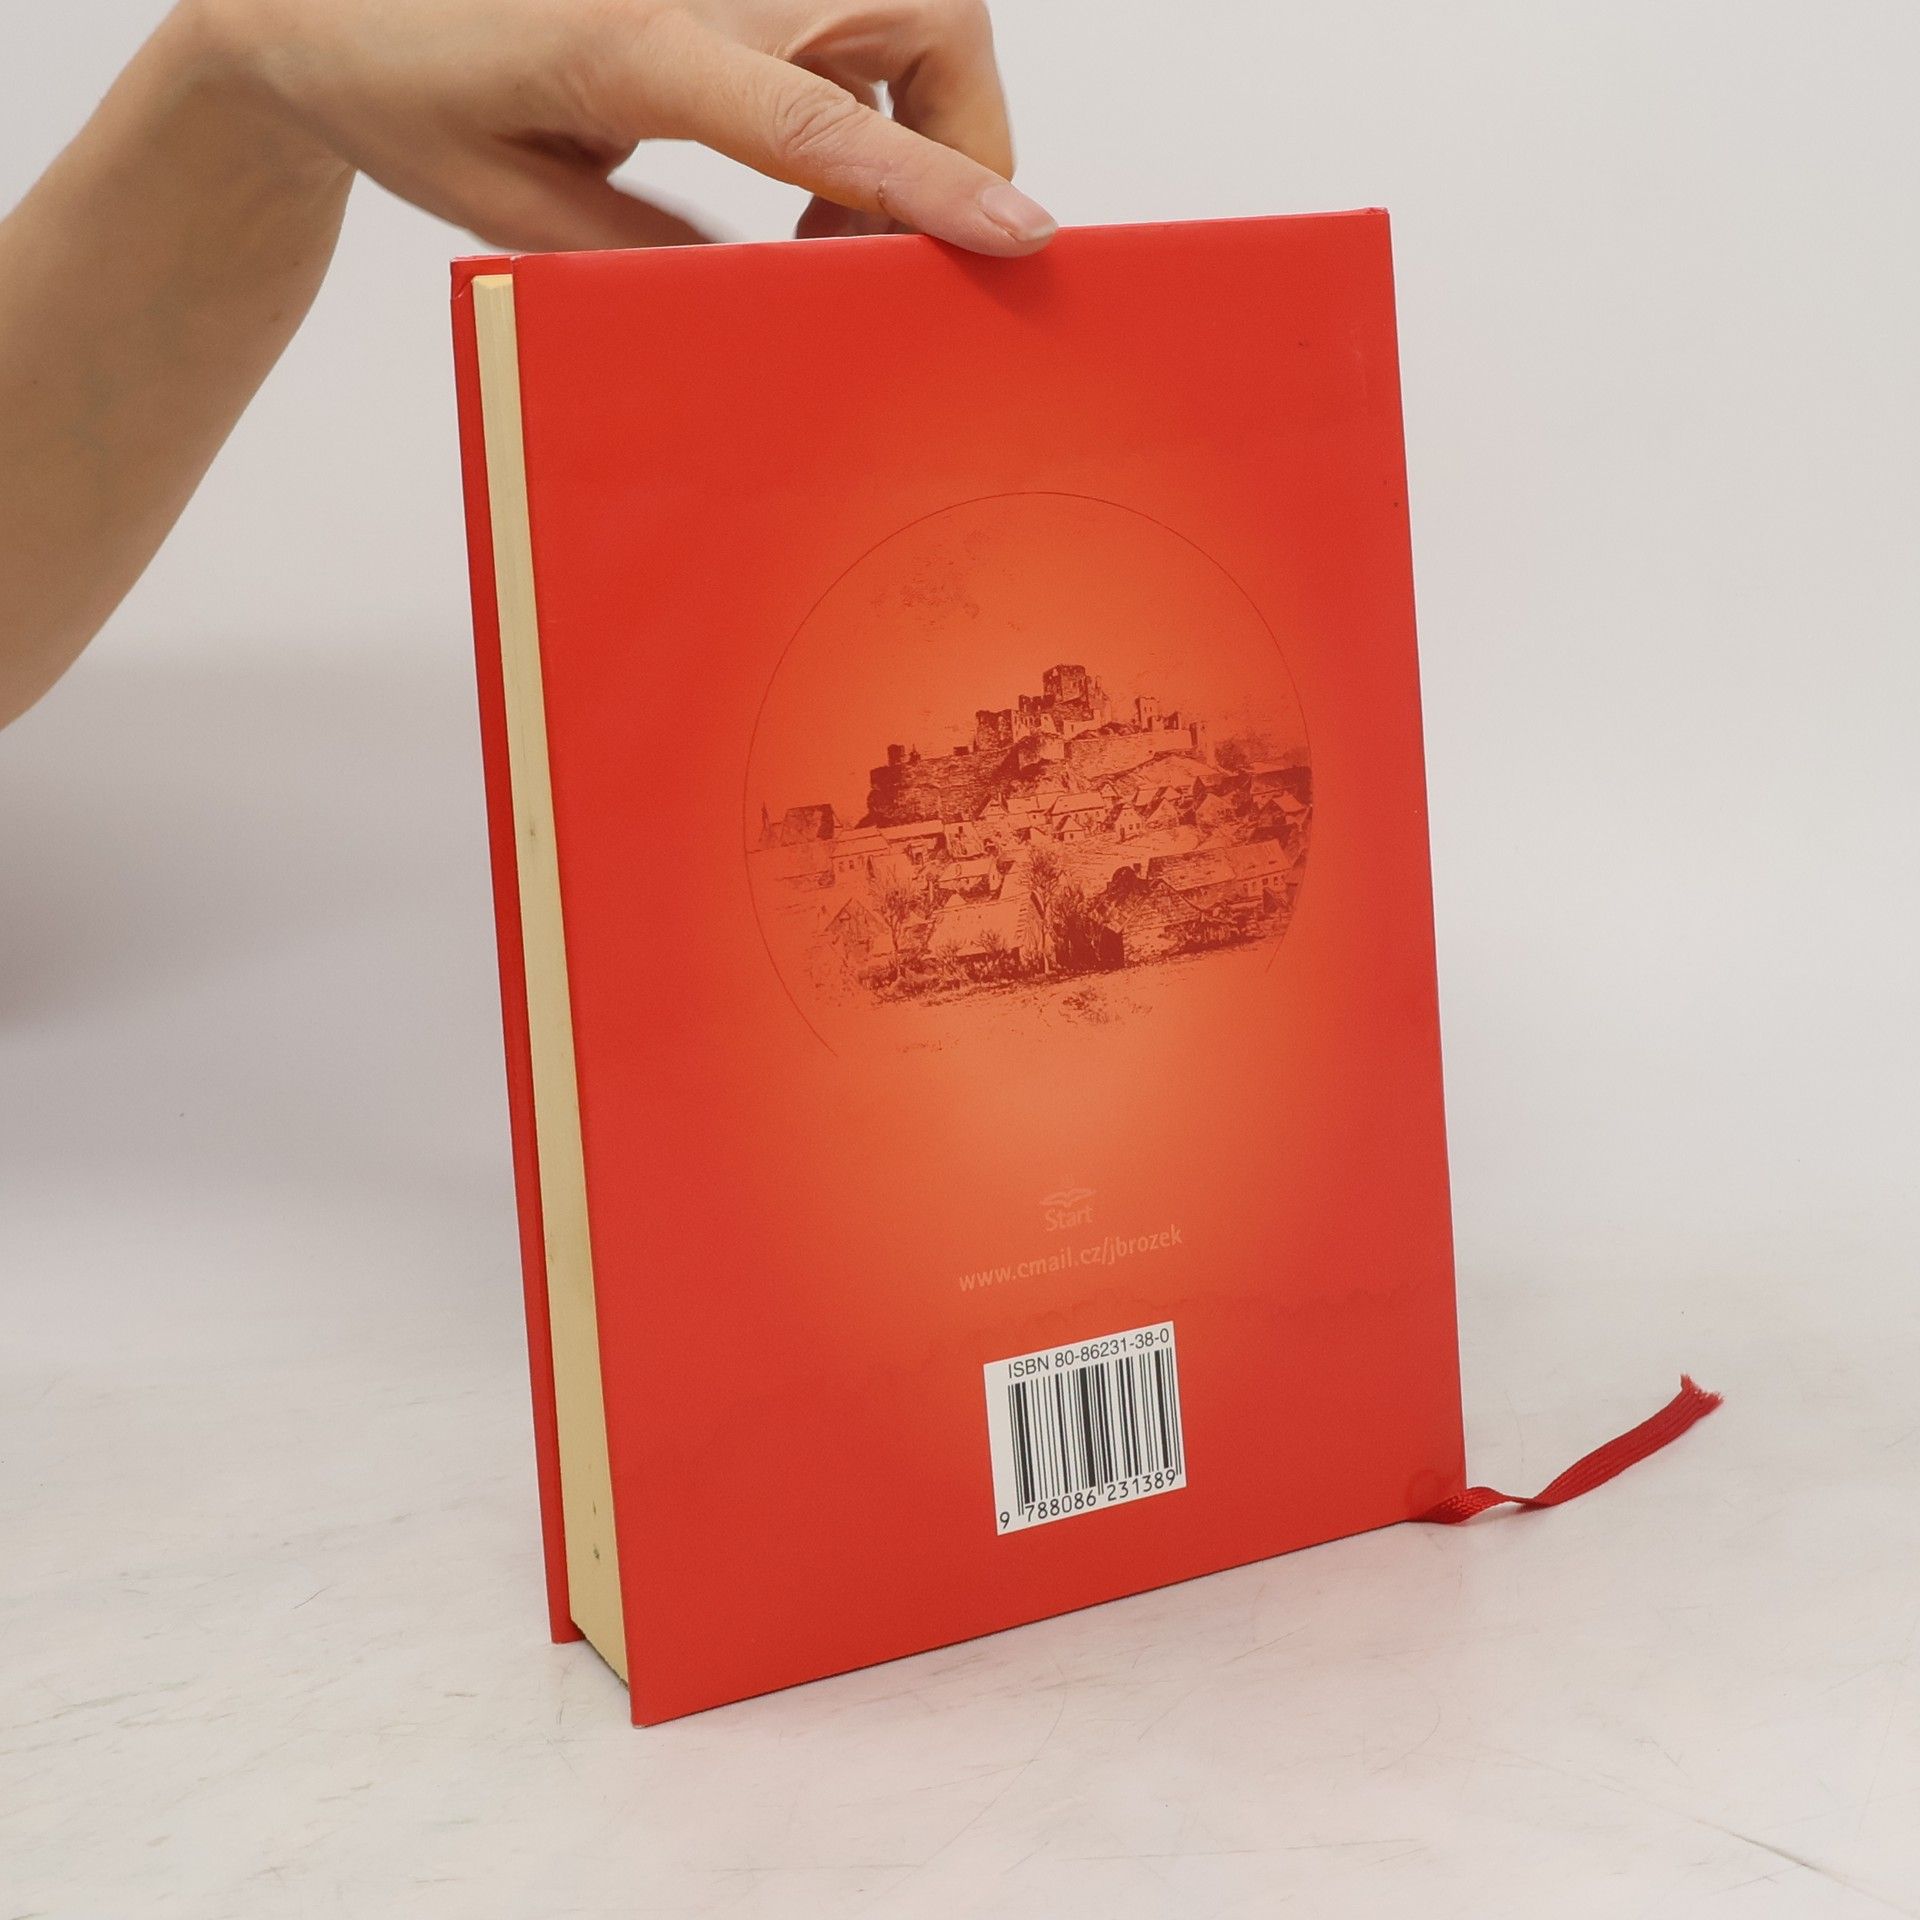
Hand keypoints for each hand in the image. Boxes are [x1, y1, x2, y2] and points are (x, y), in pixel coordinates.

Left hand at [184, 0, 1055, 254]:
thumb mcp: (509, 210)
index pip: (814, 122)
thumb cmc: (399, 92)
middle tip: (904, 251)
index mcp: (632, 44)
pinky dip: (870, 106)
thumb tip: (778, 289)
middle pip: (926, 20)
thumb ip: (651, 253)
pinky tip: (808, 180)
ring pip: (912, 17)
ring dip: (920, 126)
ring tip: (832, 230)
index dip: (928, 184)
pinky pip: (857, 24)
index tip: (1018, 237)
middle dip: (963, 139)